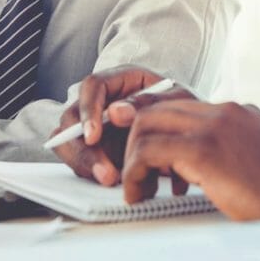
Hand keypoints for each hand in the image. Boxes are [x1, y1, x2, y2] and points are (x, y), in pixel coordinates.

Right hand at [51, 65, 192, 185]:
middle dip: (84, 149)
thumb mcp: (176, 99)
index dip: (88, 110)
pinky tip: (111, 180)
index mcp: (120, 79)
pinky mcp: (94, 147)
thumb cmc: (183, 107)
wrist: (191, 130)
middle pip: (72, 117)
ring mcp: (95, 124)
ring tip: (112, 180)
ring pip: (68, 141)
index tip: (94, 137)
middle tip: (106, 174)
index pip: (92, 86)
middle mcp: (102, 100)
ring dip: (84, 163)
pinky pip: (77, 158)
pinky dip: (87, 171)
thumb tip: (115, 113)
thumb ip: (149, 102)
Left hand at [121, 100, 259, 220]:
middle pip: (158, 108)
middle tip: (136, 171)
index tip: (149, 155)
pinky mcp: (203, 149)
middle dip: (137, 139)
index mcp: (235, 111)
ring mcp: (213, 126)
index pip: (179, 104)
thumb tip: (207, 157)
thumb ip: (233, 143)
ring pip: (147, 124)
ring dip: (133, 158)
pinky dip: (135, 172)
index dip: (158, 129)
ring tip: (136, 186)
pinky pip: (149, 150)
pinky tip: (139, 193)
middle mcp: (222, 110)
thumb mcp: (258, 154)